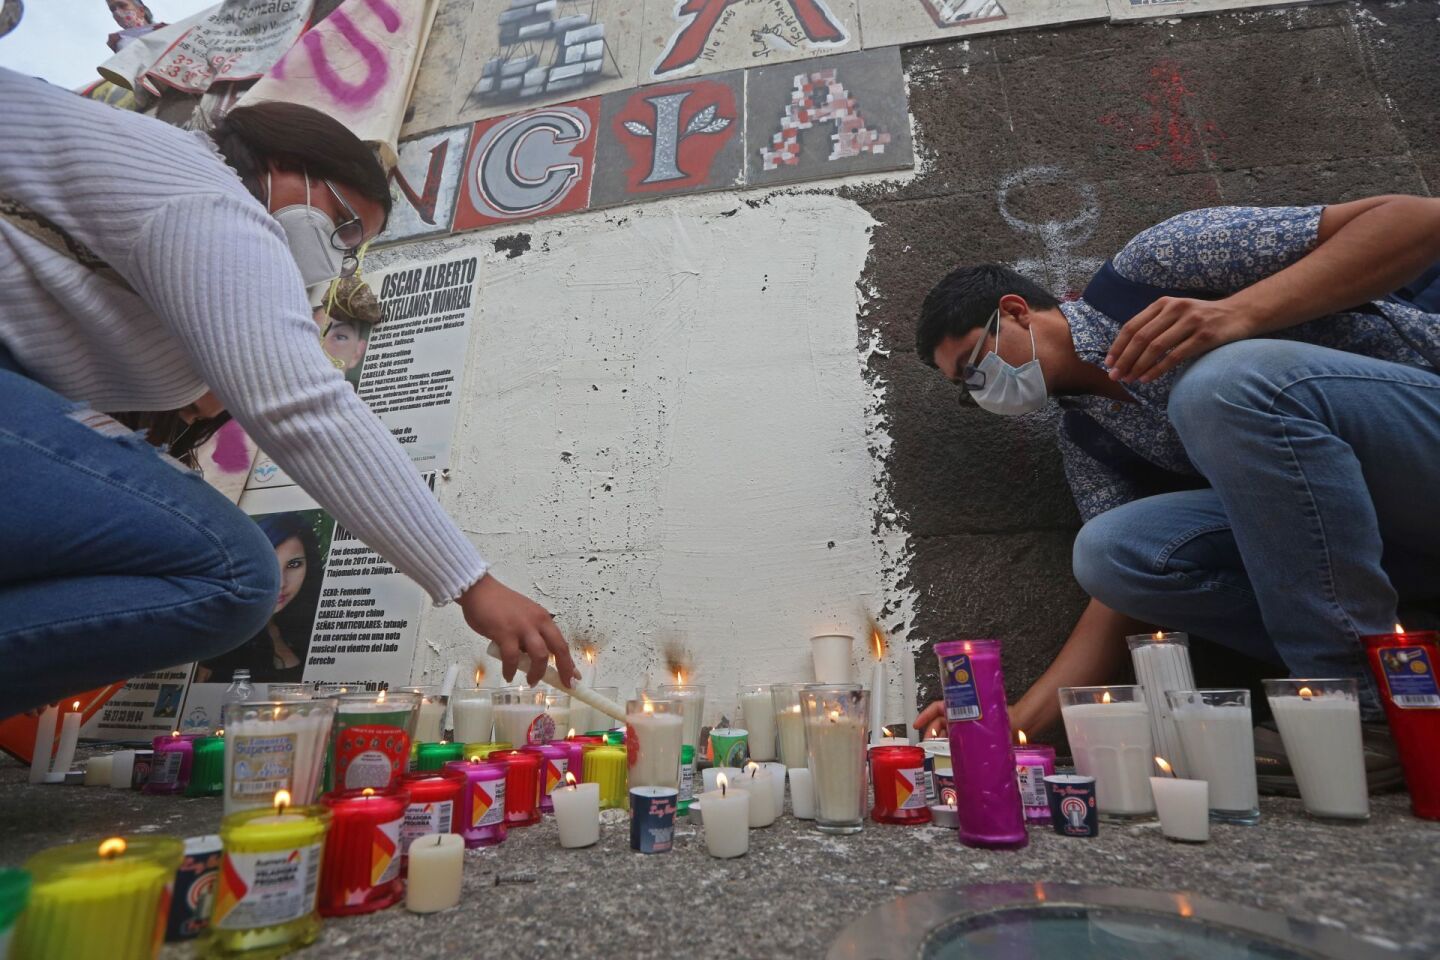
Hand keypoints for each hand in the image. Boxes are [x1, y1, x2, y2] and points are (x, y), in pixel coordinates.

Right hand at [459, 573, 577, 687]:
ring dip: (537, 672)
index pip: (561, 642)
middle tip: (563, 684)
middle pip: (558, 649)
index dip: (569, 662)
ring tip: (531, 681)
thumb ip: (530, 635)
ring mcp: (522, 627)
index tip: (575, 677)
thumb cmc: (500, 605)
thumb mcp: (524, 617)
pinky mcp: (505, 633)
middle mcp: (537, 622)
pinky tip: (508, 675)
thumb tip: (531, 657)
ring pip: (539, 655)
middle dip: (563, 669)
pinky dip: (511, 669)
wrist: (480, 590)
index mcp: (543, 618)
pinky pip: (512, 657)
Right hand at [914, 698, 1056, 739]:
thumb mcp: (989, 716)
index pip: (938, 706)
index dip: (926, 715)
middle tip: (927, 743)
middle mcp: (964, 717)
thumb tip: (960, 726)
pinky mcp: (972, 740)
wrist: (1024, 728)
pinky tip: (947, 757)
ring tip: (935, 751)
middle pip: (940, 722)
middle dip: (931, 731)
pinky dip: (950, 749)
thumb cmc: (1009, 718)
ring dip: (939, 741)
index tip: (916, 724)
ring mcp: (967, 729)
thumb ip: (975, 718)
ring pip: (947, 733)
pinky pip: (957, 743)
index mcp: (965, 706)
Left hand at [1105, 296, 1253, 383]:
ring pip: (1155, 347)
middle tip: (1115, 376)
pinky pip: (1174, 356)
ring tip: (1129, 380)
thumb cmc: (1202, 318)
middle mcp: (1175, 309)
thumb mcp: (1176, 313)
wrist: (1240, 313)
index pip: (1132, 326)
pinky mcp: (1204, 336)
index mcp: (1163, 304)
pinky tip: (1147, 379)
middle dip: (1124, 359)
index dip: (1118, 346)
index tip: (1108, 363)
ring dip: (1138, 366)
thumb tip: (1126, 351)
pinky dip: (1158, 369)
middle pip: (1141, 338)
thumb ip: (1155, 325)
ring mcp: (1190, 321)